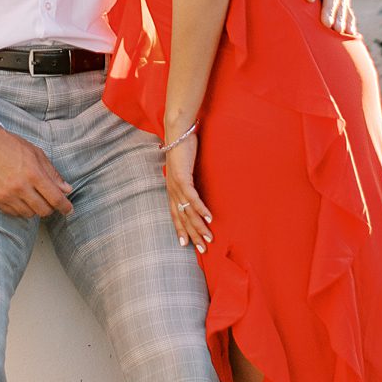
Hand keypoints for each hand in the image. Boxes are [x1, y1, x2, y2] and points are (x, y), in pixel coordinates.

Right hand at [0, 123, 73, 217]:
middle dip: (50, 207)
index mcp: (33, 173)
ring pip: (29, 214)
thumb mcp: (36, 153)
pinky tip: (21, 198)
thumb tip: (67, 190)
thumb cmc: (11, 146)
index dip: (65, 206)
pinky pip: (14, 214)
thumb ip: (52, 173)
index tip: (68, 209)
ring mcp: (6, 195)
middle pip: (44, 210)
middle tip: (50, 200)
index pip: (55, 198)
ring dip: (35, 208)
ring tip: (33, 196)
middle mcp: (20, 187)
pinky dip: (21, 209)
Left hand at [161, 130, 211, 252]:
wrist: (177, 132)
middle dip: (192, 234)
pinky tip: (209, 218)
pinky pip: (193, 198)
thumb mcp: (183, 168)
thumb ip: (187, 180)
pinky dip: (201, 209)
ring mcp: (176, 185)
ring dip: (199, 226)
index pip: (176, 214)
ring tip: (209, 238)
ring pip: (188, 211)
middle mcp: (172, 190)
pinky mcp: (183, 177)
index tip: (186, 245)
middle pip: (182, 218)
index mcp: (171, 189)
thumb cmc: (182, 149)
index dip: (180, 230)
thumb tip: (192, 188)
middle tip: (203, 249)